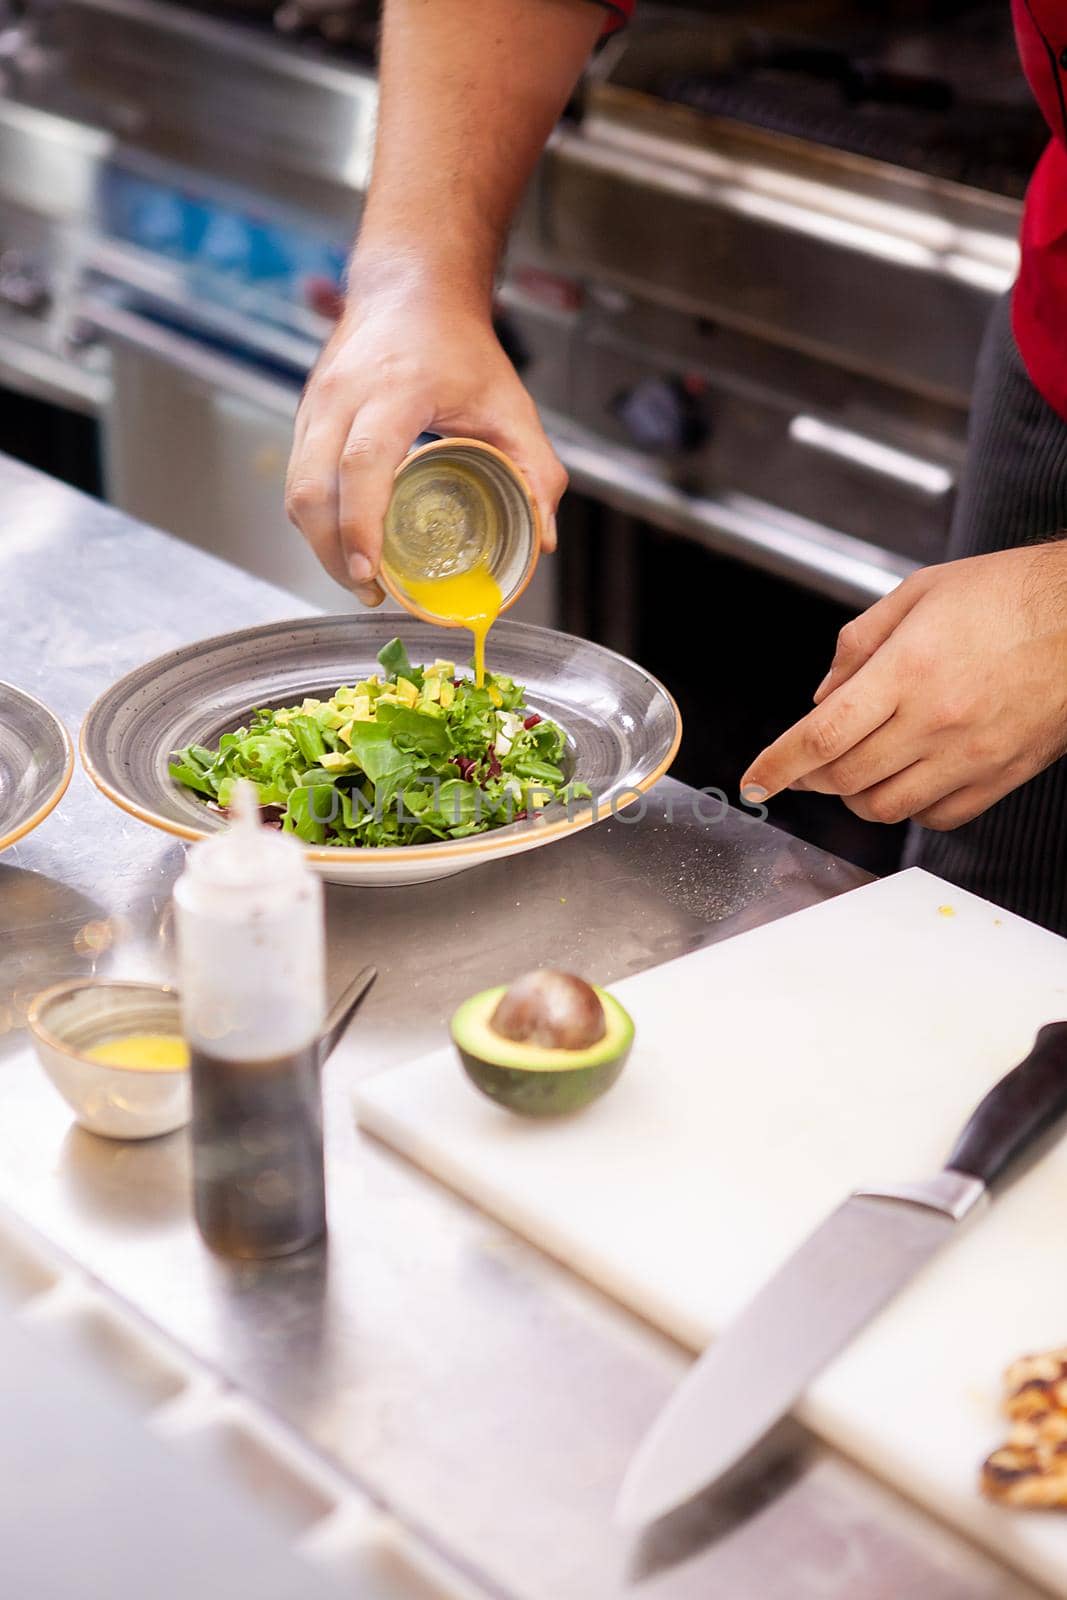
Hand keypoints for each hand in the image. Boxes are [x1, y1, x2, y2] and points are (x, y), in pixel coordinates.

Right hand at [285, 263, 566, 605]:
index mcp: (394, 389)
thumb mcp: (511, 405)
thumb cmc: (460, 346)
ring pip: (295, 487)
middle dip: (332, 552)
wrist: (412, 287)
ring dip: (319, 542)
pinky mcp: (306, 415)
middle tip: (369, 591)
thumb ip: (537, 471)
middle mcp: (343, 395)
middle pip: (312, 486)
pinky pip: (296, 478)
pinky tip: (345, 543)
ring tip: (358, 577)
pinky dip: (315, 519)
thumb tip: (545, 539)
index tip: (371, 573)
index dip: (360, 526)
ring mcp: (315, 404)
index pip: (362, 465)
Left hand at [741, 543, 1066, 829]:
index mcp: (909, 670)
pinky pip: (936, 816)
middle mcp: (937, 719)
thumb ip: (857, 644)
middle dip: (810, 778)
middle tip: (803, 765)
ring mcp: (970, 755)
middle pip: (845, 778)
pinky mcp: (999, 776)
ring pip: (885, 807)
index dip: (778, 764)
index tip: (755, 778)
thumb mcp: (919, 592)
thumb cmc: (1008, 596)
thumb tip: (822, 696)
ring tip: (854, 768)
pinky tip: (906, 777)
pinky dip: (908, 806)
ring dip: (855, 795)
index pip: (822, 736)